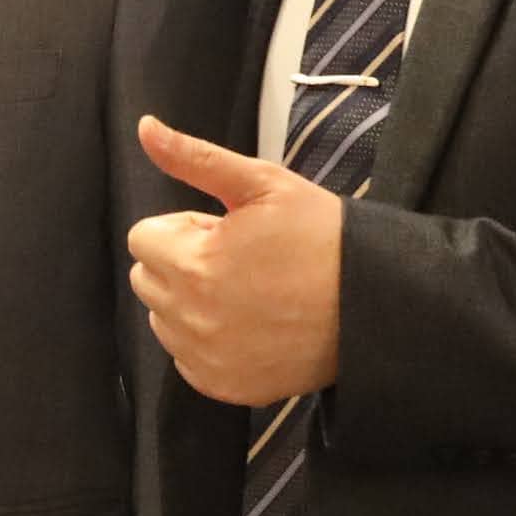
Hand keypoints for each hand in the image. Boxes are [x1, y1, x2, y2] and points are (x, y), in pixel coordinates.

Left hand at [126, 115, 346, 406]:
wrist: (373, 302)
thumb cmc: (321, 234)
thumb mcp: (262, 183)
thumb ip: (195, 158)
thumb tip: (145, 128)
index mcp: (192, 264)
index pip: (143, 238)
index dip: (184, 227)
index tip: (226, 231)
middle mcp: (189, 319)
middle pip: (147, 279)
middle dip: (180, 263)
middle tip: (238, 259)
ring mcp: (206, 359)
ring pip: (163, 320)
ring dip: (189, 303)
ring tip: (246, 292)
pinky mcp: (224, 387)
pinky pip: (186, 359)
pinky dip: (206, 342)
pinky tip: (249, 325)